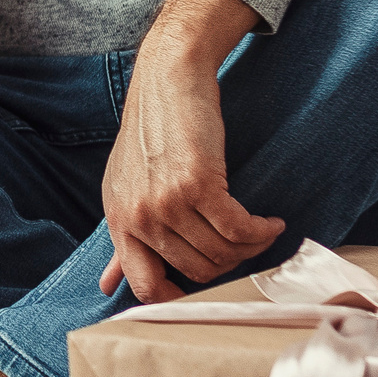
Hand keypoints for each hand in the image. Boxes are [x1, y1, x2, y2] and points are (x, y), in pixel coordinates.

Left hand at [97, 0, 283, 303]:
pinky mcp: (198, 183)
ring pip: (222, 253)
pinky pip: (239, 229)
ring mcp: (166, 202)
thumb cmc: (150, 133)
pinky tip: (270, 222)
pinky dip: (262, 231)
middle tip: (246, 246)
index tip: (208, 285)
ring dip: (251, 247)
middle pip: (197, 271)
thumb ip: (124, 238)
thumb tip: (107, 283)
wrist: (167, 79)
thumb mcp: (125, 187)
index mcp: (119, 221)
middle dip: (229, 265)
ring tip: (261, 231)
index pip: (145, 286)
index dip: (179, 297)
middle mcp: (139, 217)